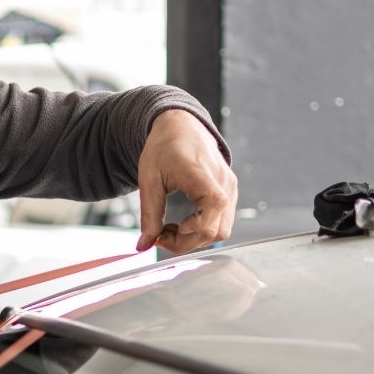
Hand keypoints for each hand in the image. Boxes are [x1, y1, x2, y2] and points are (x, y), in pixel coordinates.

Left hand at [136, 109, 237, 254]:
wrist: (181, 127)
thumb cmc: (164, 148)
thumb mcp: (148, 180)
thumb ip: (149, 215)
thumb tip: (143, 246)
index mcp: (201, 172)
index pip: (213, 207)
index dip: (191, 230)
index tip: (163, 233)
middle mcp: (223, 181)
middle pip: (217, 230)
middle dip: (186, 242)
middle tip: (160, 235)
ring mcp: (230, 188)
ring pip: (222, 231)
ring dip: (195, 239)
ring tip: (171, 228)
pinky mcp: (230, 193)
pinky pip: (222, 222)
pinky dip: (202, 230)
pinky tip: (183, 222)